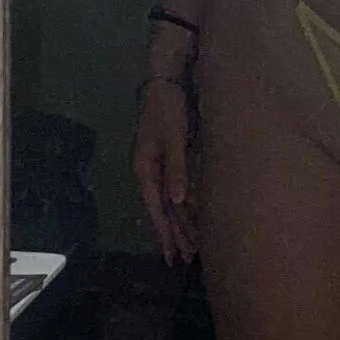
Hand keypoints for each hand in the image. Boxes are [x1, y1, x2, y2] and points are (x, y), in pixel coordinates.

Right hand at [134, 79, 198, 265]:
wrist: (165, 82)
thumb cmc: (168, 109)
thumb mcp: (173, 138)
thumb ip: (176, 169)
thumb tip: (177, 201)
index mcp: (146, 167)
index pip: (156, 207)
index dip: (165, 231)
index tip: (173, 254)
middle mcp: (149, 170)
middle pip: (162, 208)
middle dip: (174, 234)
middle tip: (186, 258)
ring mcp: (158, 164)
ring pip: (169, 199)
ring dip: (179, 221)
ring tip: (190, 245)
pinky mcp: (169, 156)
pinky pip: (175, 187)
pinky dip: (184, 203)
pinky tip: (192, 214)